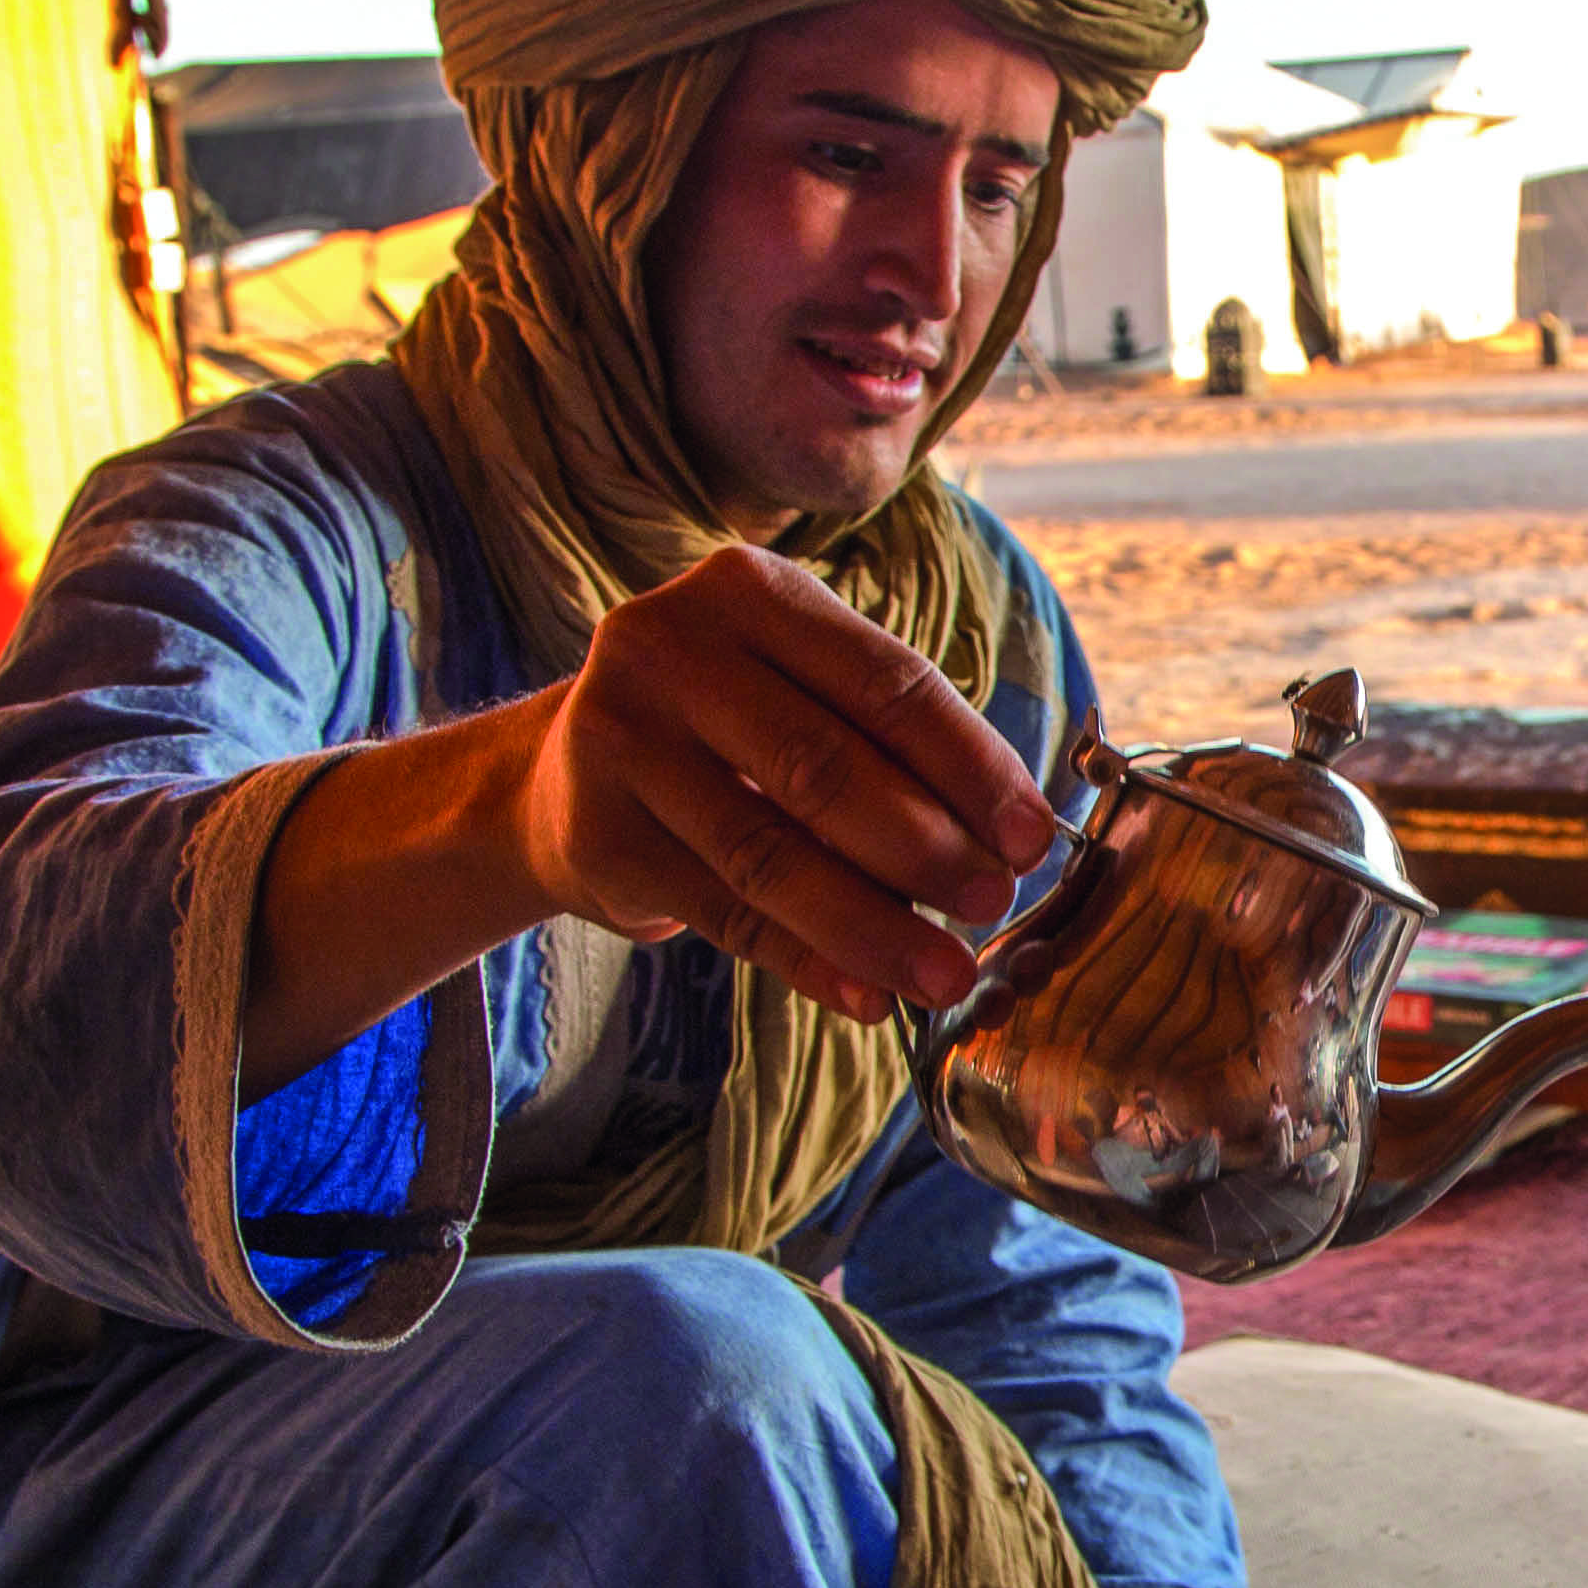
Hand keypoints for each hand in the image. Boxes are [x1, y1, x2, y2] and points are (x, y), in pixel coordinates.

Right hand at [512, 543, 1051, 1024]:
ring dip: (872, 925)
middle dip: (925, 848)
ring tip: (944, 973)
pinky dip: (807, 962)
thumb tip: (1009, 842)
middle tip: (993, 905)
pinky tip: (867, 997)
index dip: (969, 766)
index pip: (884, 681)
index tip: (1030, 837)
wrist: (557, 775)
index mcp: (746, 590)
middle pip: (822, 766)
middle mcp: (669, 648)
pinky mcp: (596, 837)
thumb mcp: (793, 689)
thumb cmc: (723, 728)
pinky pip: (725, 916)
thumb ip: (886, 742)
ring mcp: (619, 741)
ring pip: (770, 853)